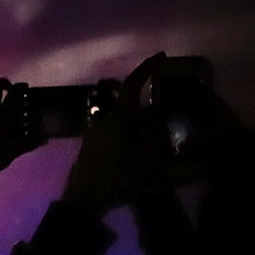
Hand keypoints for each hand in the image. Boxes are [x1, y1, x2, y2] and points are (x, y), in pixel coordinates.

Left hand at [62, 53, 169, 213]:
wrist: (85, 199)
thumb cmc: (118, 176)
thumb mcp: (147, 156)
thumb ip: (156, 132)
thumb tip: (159, 115)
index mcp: (118, 115)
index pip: (134, 84)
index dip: (148, 68)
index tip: (161, 56)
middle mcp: (104, 118)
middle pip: (132, 104)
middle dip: (151, 107)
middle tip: (170, 116)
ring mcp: (97, 131)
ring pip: (125, 120)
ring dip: (142, 124)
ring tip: (160, 137)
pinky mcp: (94, 145)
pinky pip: (119, 132)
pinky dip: (133, 135)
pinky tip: (143, 149)